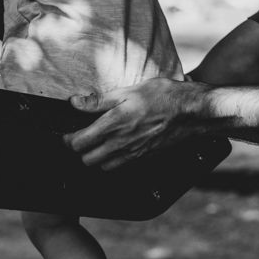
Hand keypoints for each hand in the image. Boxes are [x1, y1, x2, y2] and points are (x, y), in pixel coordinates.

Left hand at [64, 78, 200, 169]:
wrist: (190, 112)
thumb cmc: (162, 96)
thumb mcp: (128, 91)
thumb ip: (99, 100)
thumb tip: (75, 102)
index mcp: (113, 124)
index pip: (79, 143)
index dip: (68, 139)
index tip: (67, 133)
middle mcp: (121, 143)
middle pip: (87, 160)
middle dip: (80, 151)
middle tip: (81, 138)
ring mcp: (133, 154)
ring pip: (102, 167)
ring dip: (96, 158)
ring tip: (97, 144)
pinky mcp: (143, 158)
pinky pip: (120, 167)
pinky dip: (112, 162)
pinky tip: (116, 148)